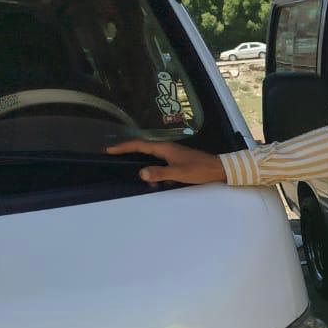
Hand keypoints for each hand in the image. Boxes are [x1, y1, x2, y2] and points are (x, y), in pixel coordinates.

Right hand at [106, 139, 225, 184]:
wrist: (218, 169)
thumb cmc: (200, 169)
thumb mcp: (179, 173)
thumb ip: (160, 173)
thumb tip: (141, 173)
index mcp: (165, 148)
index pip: (139, 145)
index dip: (123, 147)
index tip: (109, 150)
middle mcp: (166, 149)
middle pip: (143, 149)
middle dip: (129, 154)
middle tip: (115, 158)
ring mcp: (172, 154)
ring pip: (152, 159)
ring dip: (146, 168)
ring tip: (145, 180)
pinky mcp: (177, 161)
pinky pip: (160, 165)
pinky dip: (156, 172)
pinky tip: (158, 182)